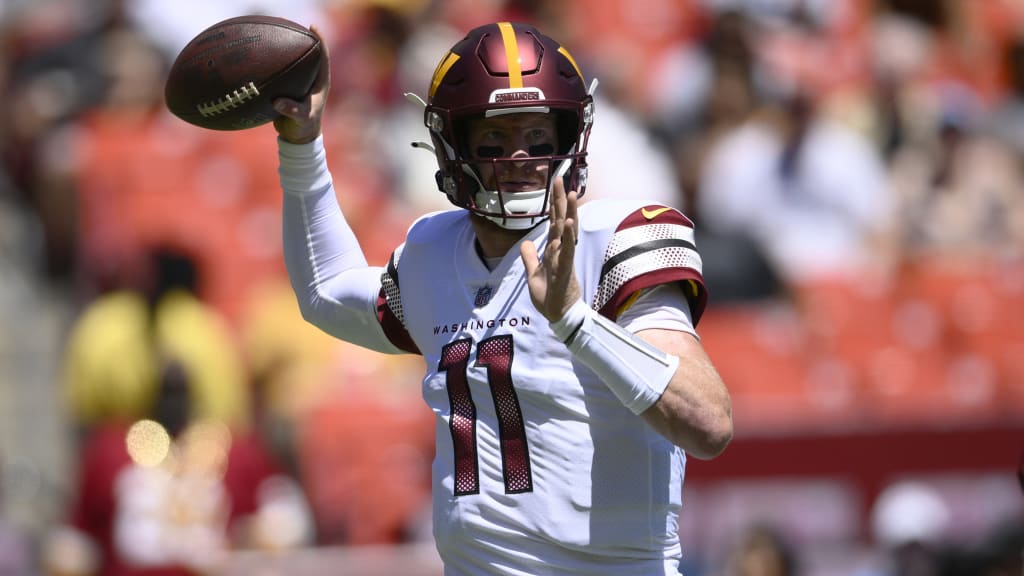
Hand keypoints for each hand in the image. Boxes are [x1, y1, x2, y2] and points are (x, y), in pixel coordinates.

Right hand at [273, 25, 329, 143]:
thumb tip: (278, 102)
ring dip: (283, 48)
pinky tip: (258, 56)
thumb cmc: (303, 127)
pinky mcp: (288, 87)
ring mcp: (299, 82)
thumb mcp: (300, 119)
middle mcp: (311, 79)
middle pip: (308, 53)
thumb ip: (292, 110)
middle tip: (287, 23)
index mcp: (320, 83)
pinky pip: (280, 70)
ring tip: (271, 32)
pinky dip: (271, 63)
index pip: (322, 57)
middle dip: (299, 37)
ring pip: (293, 60)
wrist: (297, 137)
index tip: (312, 27)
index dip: (319, 41)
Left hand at [520, 177, 581, 321]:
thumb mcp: (533, 274)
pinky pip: (567, 249)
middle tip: (561, 178)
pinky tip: (568, 222)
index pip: (553, 221)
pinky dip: (568, 236)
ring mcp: (565, 257)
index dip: (553, 203)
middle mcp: (561, 249)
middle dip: (560, 199)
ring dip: (569, 212)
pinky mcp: (566, 268)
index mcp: (553, 249)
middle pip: (561, 219)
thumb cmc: (549, 295)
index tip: (555, 184)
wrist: (558, 314)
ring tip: (571, 193)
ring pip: (567, 230)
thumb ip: (530, 258)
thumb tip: (525, 243)